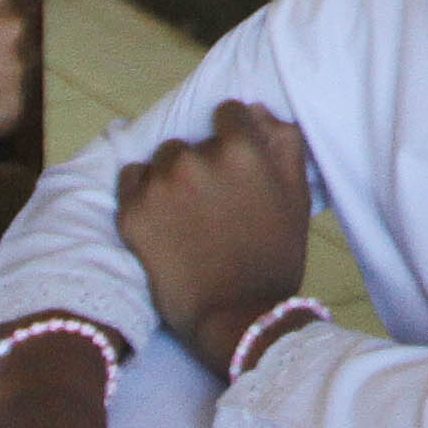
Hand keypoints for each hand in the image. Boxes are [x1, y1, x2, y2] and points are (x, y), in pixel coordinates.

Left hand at [118, 104, 315, 365]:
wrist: (237, 317)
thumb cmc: (275, 258)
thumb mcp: (297, 197)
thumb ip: (283, 144)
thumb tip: (255, 110)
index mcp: (241, 150)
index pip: (229, 113)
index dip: (235, 138)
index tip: (235, 167)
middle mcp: (195, 158)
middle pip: (193, 141)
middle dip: (203, 163)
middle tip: (214, 202)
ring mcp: (159, 185)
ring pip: (161, 160)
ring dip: (171, 177)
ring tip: (186, 213)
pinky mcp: (131, 212)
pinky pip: (130, 179)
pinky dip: (143, 192)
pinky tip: (162, 218)